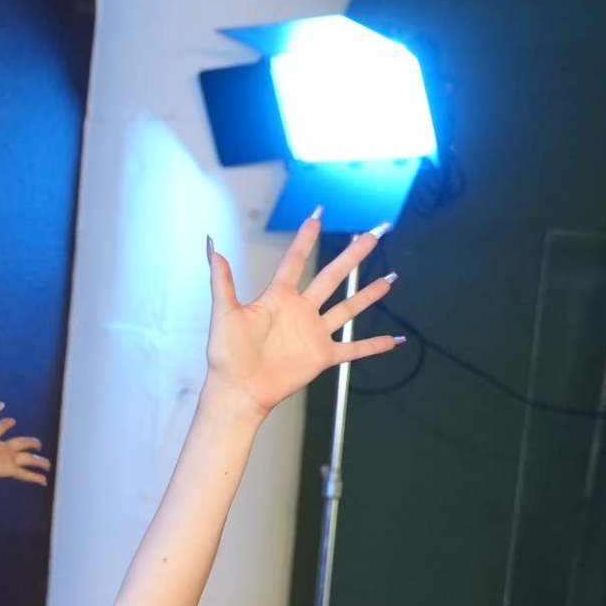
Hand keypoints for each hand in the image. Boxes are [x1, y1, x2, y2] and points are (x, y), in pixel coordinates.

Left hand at [0, 401, 49, 495]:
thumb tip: (1, 404)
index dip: (5, 423)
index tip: (11, 420)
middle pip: (17, 443)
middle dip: (28, 442)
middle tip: (38, 443)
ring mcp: (2, 459)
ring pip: (26, 459)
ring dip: (38, 461)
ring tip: (47, 464)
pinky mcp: (6, 469)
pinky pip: (24, 473)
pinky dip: (35, 477)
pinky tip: (44, 480)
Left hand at [204, 218, 400, 415]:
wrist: (238, 390)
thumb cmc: (226, 354)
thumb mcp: (224, 313)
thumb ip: (222, 280)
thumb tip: (211, 246)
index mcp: (278, 298)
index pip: (295, 261)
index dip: (306, 238)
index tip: (318, 215)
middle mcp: (300, 311)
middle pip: (332, 277)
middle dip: (353, 256)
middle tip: (373, 235)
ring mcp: (314, 333)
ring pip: (348, 309)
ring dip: (369, 295)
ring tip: (391, 279)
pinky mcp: (322, 356)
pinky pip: (353, 349)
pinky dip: (374, 346)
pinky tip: (394, 340)